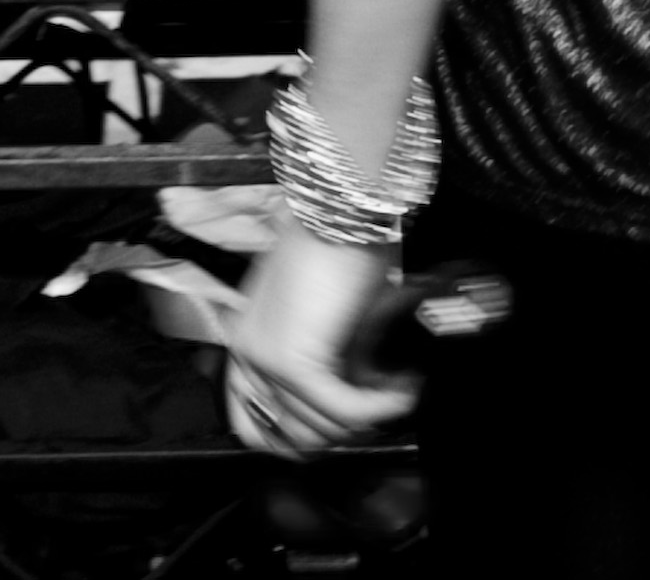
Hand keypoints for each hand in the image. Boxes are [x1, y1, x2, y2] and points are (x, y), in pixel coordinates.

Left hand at [224, 230, 413, 456]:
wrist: (342, 209)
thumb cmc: (341, 242)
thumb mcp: (331, 313)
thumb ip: (334, 357)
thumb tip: (362, 397)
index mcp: (249, 341)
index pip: (251, 424)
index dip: (299, 440)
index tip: (341, 433)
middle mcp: (248, 355)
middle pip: (291, 437)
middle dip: (346, 430)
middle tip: (381, 407)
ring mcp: (264, 361)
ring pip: (321, 429)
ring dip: (369, 418)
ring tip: (399, 390)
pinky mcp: (291, 362)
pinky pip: (342, 410)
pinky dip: (379, 406)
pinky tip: (401, 389)